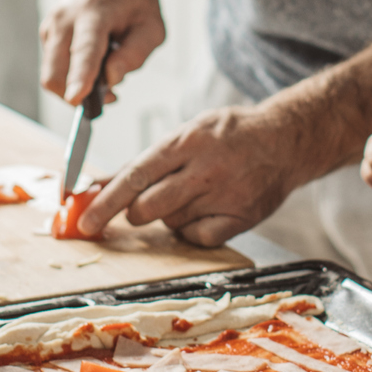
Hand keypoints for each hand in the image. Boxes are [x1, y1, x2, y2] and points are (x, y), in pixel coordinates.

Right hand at [41, 0, 163, 105]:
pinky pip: (54, 69)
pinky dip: (72, 77)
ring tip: (106, 72)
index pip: (84, 49)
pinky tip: (94, 62)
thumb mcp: (152, 25)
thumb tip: (111, 79)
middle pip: (55, 72)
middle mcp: (65, 18)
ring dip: (76, 87)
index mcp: (94, 11)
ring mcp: (51, 26)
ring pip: (51, 76)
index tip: (76, 98)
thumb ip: (135, 53)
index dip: (80, 77)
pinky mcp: (47, 35)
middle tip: (111, 95)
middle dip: (77, 95)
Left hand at [79, 105, 295, 246]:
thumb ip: (143, 162)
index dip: (106, 201)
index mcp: (185, 141)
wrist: (285, 140)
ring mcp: (224, 195)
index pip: (135, 176)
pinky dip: (194, 230)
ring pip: (171, 223)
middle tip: (146, 204)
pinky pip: (198, 238)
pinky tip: (208, 209)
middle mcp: (204, 169)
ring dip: (170, 216)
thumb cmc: (228, 135)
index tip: (85, 220)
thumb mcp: (185, 134)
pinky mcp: (241, 218)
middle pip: (148, 207)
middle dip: (136, 212)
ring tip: (193, 194)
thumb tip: (96, 184)